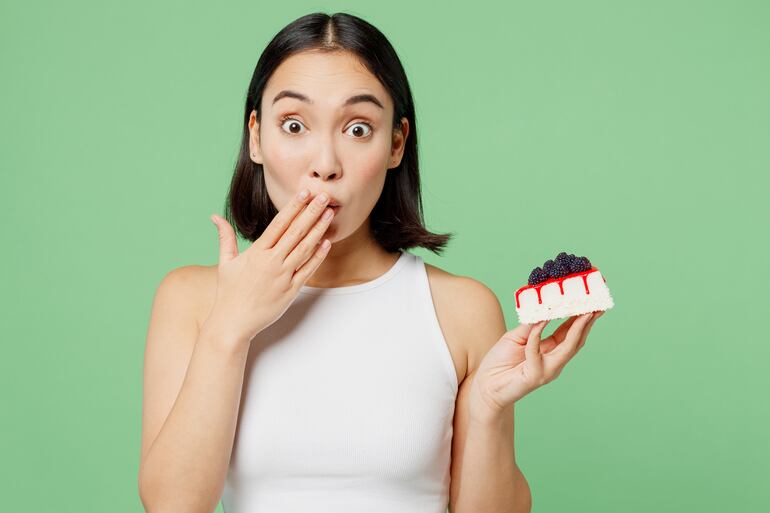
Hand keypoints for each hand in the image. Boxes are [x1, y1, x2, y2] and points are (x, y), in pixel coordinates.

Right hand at [203, 189, 335, 345]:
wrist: (233, 322)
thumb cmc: (228, 292)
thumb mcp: (225, 262)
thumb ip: (225, 237)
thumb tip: (215, 217)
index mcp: (257, 252)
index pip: (279, 223)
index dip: (293, 206)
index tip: (304, 193)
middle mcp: (272, 262)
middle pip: (296, 232)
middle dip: (311, 212)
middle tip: (324, 196)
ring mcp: (283, 276)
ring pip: (305, 248)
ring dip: (319, 230)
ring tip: (329, 214)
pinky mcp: (291, 291)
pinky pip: (308, 270)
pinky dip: (318, 256)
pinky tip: (326, 243)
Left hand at [469, 311, 604, 422]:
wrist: (486, 385)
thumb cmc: (500, 362)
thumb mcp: (516, 337)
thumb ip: (531, 325)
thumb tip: (544, 308)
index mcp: (550, 351)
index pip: (569, 334)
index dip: (581, 319)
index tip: (591, 303)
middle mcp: (553, 362)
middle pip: (576, 341)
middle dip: (587, 323)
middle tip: (596, 306)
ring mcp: (547, 370)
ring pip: (567, 348)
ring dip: (577, 329)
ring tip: (584, 313)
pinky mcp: (535, 376)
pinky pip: (536, 350)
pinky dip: (538, 334)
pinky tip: (541, 320)